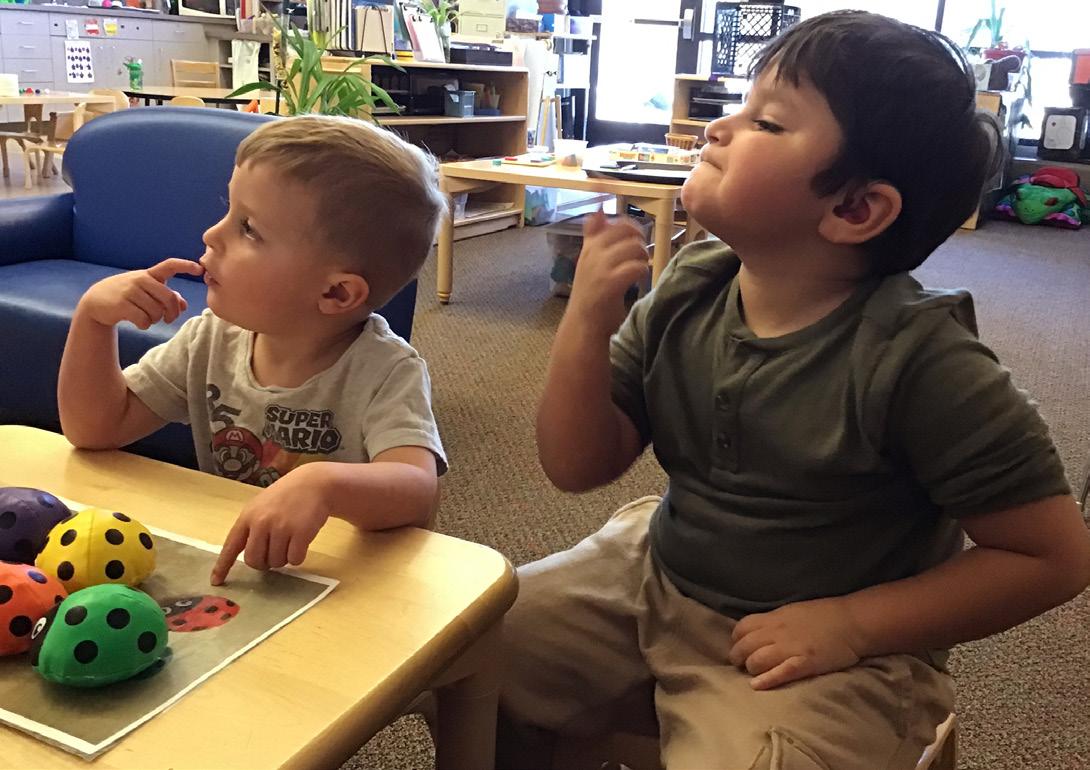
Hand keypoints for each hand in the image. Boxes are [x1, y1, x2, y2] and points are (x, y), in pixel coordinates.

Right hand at [78, 258, 203, 329]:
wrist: (96, 301)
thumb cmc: (128, 295)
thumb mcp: (146, 292)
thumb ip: (167, 296)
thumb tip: (183, 305)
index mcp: (150, 274)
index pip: (170, 265)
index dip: (186, 266)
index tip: (200, 269)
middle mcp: (141, 279)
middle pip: (169, 298)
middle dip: (173, 313)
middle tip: (169, 319)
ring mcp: (130, 291)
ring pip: (157, 312)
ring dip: (155, 320)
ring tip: (147, 317)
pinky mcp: (122, 305)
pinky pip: (144, 320)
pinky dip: (145, 325)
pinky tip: (139, 322)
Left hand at [210, 465, 329, 584]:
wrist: (315, 483)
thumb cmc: (286, 496)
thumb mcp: (261, 506)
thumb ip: (252, 527)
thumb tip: (250, 557)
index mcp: (248, 516)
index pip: (231, 546)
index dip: (223, 565)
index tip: (217, 582)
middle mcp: (262, 523)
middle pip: (254, 560)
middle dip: (263, 563)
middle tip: (272, 554)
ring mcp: (281, 528)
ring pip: (276, 562)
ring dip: (283, 558)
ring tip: (289, 541)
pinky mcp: (300, 533)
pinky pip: (295, 560)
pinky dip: (298, 557)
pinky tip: (301, 543)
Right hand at [567, 211, 648, 334]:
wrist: (583, 326)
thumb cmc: (591, 294)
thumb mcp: (590, 260)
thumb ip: (594, 236)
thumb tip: (598, 209)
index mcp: (589, 247)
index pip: (606, 221)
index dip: (626, 225)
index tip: (633, 237)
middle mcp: (592, 254)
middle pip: (623, 230)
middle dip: (638, 239)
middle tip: (640, 253)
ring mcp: (600, 269)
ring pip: (633, 248)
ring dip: (642, 256)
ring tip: (640, 267)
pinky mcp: (610, 284)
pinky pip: (635, 267)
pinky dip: (641, 271)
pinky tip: (639, 279)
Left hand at [728, 598, 863, 689]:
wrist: (852, 621)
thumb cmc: (823, 615)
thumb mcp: (791, 612)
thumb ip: (772, 622)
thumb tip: (755, 633)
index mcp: (774, 618)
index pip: (741, 629)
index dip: (736, 641)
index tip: (739, 648)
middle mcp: (777, 632)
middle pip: (744, 647)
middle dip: (738, 658)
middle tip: (742, 666)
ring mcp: (791, 648)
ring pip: (757, 661)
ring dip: (752, 669)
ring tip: (754, 675)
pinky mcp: (805, 663)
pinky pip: (780, 672)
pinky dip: (766, 680)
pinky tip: (757, 685)